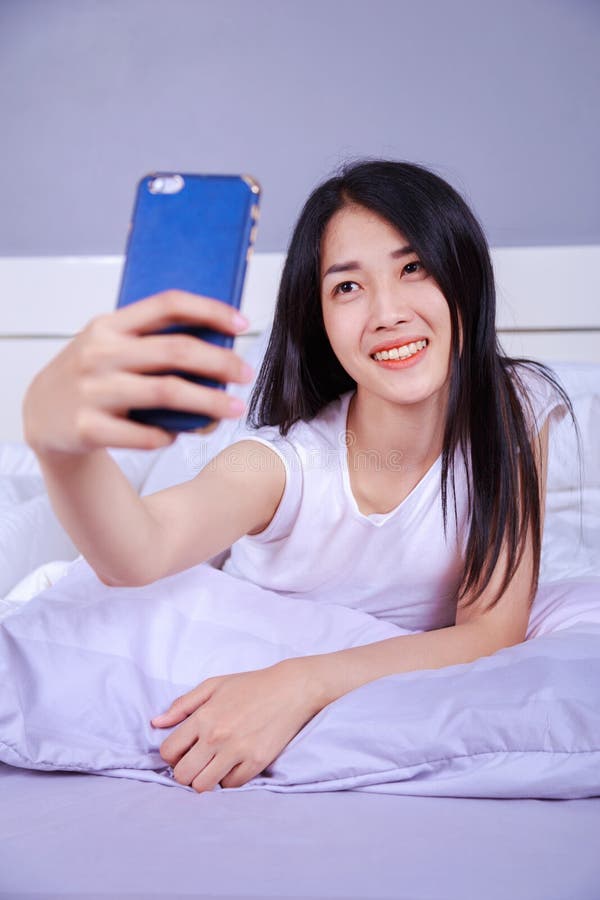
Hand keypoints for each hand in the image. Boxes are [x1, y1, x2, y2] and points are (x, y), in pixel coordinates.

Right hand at [22, 289, 253, 455]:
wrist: (41, 415)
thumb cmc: (93, 376)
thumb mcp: (110, 346)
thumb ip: (151, 342)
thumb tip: (218, 350)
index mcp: (109, 325)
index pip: (168, 305)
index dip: (210, 310)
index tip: (242, 324)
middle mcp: (99, 353)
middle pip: (176, 351)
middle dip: (221, 363)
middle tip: (246, 374)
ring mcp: (92, 391)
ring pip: (167, 393)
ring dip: (209, 402)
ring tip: (234, 409)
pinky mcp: (88, 428)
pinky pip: (146, 435)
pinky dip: (170, 436)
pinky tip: (179, 435)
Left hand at [150, 660, 322, 792]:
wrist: (290, 689)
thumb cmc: (250, 685)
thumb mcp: (213, 685)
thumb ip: (182, 705)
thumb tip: (156, 723)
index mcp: (204, 716)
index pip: (169, 751)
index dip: (171, 755)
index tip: (182, 751)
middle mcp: (217, 736)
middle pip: (182, 775)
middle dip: (184, 772)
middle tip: (196, 763)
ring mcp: (237, 751)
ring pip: (203, 786)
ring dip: (204, 780)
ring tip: (212, 768)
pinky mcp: (256, 762)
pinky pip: (231, 786)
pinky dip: (228, 780)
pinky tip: (232, 766)